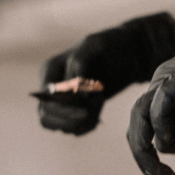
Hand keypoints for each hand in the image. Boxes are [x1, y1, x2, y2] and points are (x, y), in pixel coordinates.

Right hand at [38, 12, 174, 134]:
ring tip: (100, 102)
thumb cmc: (110, 46)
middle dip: (73, 119)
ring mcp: (62, 101)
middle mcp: (52, 88)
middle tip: (96, 107)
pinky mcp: (76, 110)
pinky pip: (75, 129)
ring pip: (62, 126)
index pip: (46, 100)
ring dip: (83, 121)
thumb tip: (72, 87)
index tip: (88, 105)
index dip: (64, 109)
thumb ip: (79, 65)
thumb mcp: (94, 47)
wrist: (129, 54)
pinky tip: (99, 113)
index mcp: (50, 71)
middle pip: (47, 118)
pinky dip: (87, 125)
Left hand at [127, 0, 174, 174]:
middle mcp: (161, 85)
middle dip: (145, 162)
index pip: (145, 128)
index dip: (152, 155)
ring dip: (149, 157)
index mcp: (169, 91)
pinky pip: (158, 116)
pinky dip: (167, 137)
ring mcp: (166, 81)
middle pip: (135, 129)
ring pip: (139, 125)